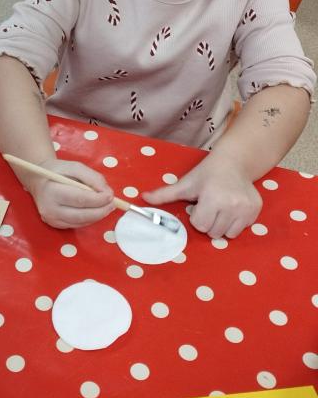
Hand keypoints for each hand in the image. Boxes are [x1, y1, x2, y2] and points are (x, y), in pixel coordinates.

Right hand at [28, 157, 114, 229]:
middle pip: (81, 215)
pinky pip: (78, 224)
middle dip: (101, 210)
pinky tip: (95, 210)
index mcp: (51, 191)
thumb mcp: (74, 166)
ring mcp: (52, 219)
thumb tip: (107, 192)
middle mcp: (49, 209)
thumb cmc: (57, 171)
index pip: (79, 199)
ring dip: (98, 215)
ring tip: (107, 206)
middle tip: (113, 203)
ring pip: (81, 222)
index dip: (98, 199)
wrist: (38, 180)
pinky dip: (90, 218)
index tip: (110, 195)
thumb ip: (92, 177)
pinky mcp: (56, 225)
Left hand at [142, 155, 261, 239]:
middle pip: (213, 232)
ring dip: (221, 225)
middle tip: (210, 206)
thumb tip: (143, 198)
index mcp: (213, 197)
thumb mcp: (185, 183)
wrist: (235, 163)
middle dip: (208, 221)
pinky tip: (231, 209)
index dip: (197, 216)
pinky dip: (234, 223)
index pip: (200, 225)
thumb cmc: (207, 174)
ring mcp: (245, 209)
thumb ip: (165, 193)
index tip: (200, 204)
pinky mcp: (255, 211)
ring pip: (227, 234)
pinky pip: (241, 230)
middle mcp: (231, 204)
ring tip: (220, 209)